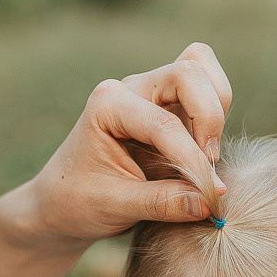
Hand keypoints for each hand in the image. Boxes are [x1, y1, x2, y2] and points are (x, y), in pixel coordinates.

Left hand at [25, 42, 230, 244]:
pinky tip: (203, 153)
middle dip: (209, 117)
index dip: (193, 160)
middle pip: (189, 72)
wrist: (61, 203)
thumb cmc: (79, 202)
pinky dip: (215, 113)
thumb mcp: (115, 207)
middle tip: (208, 164)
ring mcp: (151, 93)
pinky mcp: (169, 105)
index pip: (163, 124)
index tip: (210, 194)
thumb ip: (162, 203)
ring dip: (216, 109)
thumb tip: (212, 202)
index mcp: (107, 105)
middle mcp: (130, 88)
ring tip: (207, 155)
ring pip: (202, 69)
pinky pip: (206, 89)